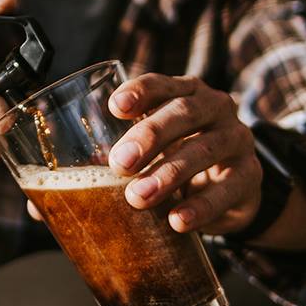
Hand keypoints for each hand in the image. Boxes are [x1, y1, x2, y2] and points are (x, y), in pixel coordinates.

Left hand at [107, 73, 261, 233]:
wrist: (230, 190)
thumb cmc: (178, 159)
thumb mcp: (153, 150)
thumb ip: (118, 157)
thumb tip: (55, 194)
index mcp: (186, 93)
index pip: (162, 83)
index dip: (140, 91)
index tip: (115, 107)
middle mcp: (215, 108)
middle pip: (183, 112)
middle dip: (149, 136)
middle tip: (119, 164)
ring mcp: (237, 139)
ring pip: (205, 149)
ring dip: (169, 174)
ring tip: (138, 197)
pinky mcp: (250, 175)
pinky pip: (228, 188)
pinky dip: (201, 206)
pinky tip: (178, 221)